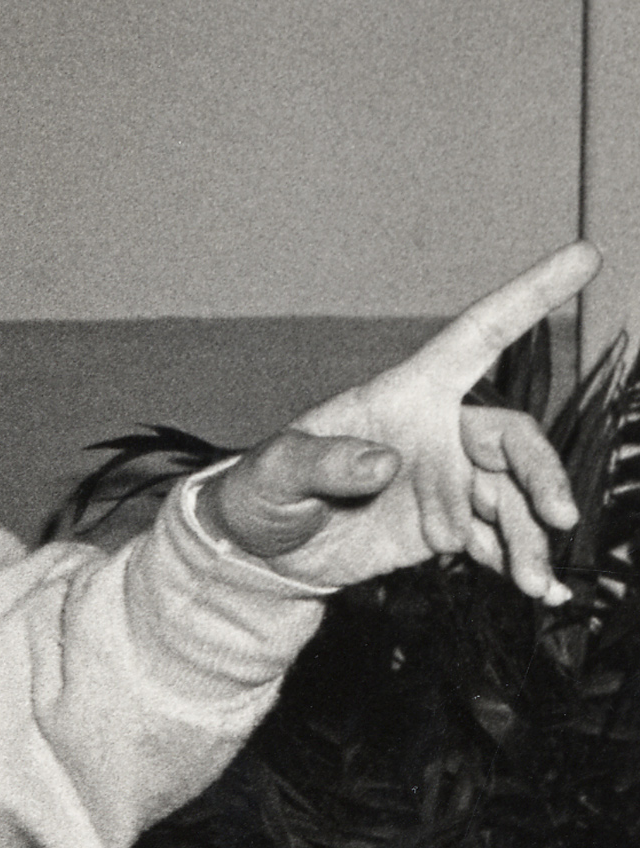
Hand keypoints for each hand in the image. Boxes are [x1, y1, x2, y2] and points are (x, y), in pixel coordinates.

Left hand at [200, 241, 600, 596]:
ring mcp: (449, 482)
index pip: (477, 335)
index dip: (530, 295)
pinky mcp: (448, 529)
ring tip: (536, 582)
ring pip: (512, 497)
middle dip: (541, 474)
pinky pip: (498, 540)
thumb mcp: (276, 473)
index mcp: (406, 395)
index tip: (585, 255)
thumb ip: (323, 463)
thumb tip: (384, 462)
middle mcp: (439, 432)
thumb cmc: (263, 491)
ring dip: (531, 536)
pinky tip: (542, 592)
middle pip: (512, 438)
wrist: (262, 553)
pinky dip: (521, 562)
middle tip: (557, 517)